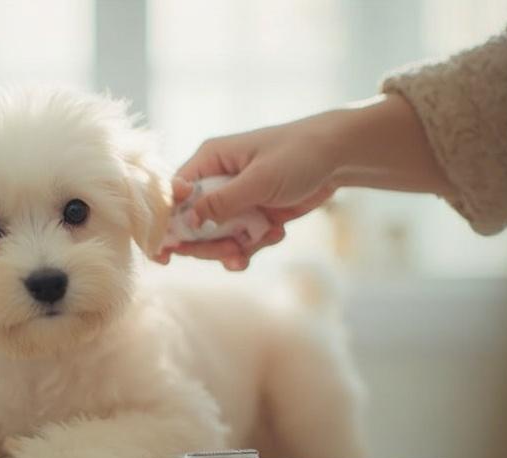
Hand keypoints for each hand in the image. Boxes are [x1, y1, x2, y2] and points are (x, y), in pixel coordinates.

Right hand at [159, 113, 342, 269]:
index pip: (173, 196)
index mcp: (209, 161)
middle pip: (191, 224)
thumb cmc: (299, 155)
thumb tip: (187, 222)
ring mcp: (234, 200)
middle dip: (207, 244)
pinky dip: (252, 247)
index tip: (165, 254)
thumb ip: (222, 202)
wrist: (340, 157)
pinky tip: (275, 236)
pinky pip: (239, 241)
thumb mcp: (259, 179)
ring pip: (214, 237)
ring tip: (250, 251)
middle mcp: (216, 181)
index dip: (166, 224)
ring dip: (231, 249)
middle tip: (230, 252)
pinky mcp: (252, 215)